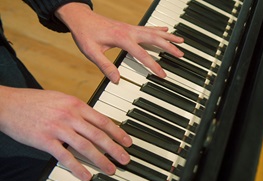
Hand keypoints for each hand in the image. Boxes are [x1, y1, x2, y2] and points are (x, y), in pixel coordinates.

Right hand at [0, 86, 131, 180]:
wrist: (7, 105)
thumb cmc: (34, 102)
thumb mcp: (61, 99)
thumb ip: (78, 110)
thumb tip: (94, 121)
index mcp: (76, 105)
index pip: (103, 120)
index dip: (118, 133)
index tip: (128, 142)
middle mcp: (70, 116)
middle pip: (98, 135)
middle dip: (115, 149)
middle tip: (125, 159)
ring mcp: (58, 128)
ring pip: (85, 146)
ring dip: (101, 160)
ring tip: (110, 170)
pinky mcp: (45, 140)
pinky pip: (65, 156)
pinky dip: (77, 168)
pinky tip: (85, 176)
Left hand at [55, 3, 183, 82]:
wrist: (80, 17)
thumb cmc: (85, 34)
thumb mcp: (91, 52)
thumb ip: (104, 66)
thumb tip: (116, 79)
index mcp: (122, 38)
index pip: (142, 54)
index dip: (153, 65)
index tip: (163, 74)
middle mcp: (129, 31)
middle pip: (155, 39)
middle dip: (169, 47)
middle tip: (181, 54)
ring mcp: (131, 28)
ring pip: (154, 31)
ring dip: (168, 37)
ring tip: (181, 41)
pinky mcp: (129, 27)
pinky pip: (148, 28)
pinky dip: (159, 29)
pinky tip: (166, 30)